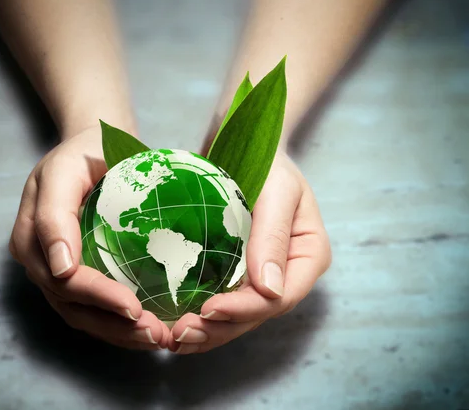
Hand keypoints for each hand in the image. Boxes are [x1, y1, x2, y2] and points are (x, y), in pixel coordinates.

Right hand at [9, 128, 170, 349]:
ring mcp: (56, 272)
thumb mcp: (63, 171)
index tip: (134, 307)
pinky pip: (93, 308)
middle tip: (154, 334)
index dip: (98, 297)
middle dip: (113, 325)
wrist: (93, 149)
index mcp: (30, 238)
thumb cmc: (83, 154)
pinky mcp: (77, 275)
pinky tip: (147, 327)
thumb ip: (53, 215)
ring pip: (83, 315)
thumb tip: (59, 267)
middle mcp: (39, 262)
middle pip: (73, 306)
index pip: (64, 280)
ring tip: (156, 338)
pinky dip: (119, 323)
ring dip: (119, 332)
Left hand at [168, 152, 330, 353]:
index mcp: (307, 256)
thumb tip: (270, 290)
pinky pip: (221, 298)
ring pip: (237, 314)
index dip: (245, 310)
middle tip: (181, 334)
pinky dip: (199, 313)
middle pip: (256, 314)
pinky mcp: (236, 270)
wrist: (245, 143)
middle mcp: (287, 272)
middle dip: (220, 329)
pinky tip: (173, 321)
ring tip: (173, 337)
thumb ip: (274, 236)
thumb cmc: (267, 159)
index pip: (279, 298)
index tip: (209, 310)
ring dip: (207, 330)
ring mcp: (261, 274)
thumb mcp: (278, 189)